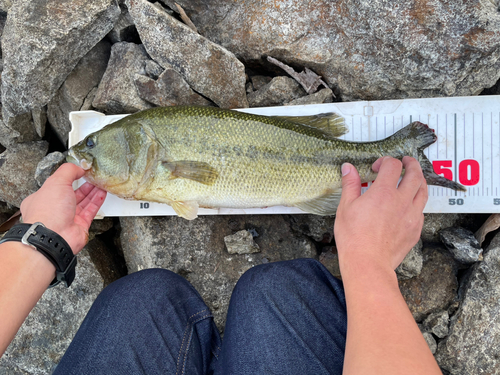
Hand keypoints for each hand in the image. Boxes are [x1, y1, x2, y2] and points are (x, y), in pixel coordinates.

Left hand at [20, 163, 106, 253]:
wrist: (54, 236)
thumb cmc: (48, 211)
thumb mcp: (56, 181)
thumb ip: (69, 171)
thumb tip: (79, 167)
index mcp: (42, 198)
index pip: (57, 185)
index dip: (69, 178)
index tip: (79, 171)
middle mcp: (55, 209)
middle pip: (72, 194)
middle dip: (84, 185)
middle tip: (93, 177)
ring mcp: (68, 218)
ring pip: (83, 202)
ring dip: (93, 192)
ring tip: (101, 182)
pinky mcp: (80, 225)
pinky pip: (90, 211)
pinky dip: (97, 201)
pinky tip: (102, 193)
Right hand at [334, 156, 427, 273]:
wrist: (368, 263)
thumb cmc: (353, 236)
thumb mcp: (346, 207)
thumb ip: (350, 184)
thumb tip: (348, 167)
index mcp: (384, 192)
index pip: (393, 165)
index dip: (385, 161)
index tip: (377, 167)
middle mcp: (402, 200)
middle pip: (415, 174)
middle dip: (411, 164)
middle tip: (406, 162)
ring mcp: (412, 215)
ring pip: (423, 191)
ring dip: (419, 180)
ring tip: (413, 179)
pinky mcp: (416, 229)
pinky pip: (421, 210)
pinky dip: (417, 202)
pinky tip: (408, 205)